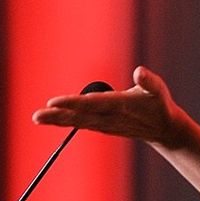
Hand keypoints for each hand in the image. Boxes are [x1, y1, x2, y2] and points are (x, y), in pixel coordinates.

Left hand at [32, 66, 187, 148]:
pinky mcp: (102, 126)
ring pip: (76, 121)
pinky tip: (51, 118)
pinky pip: (80, 123)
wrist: (163, 128)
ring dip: (56, 120)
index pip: (92, 104)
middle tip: (36, 116)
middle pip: (78, 116)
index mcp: (119, 106)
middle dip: (57, 116)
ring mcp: (104, 124)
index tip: (54, 102)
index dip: (73, 104)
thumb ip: (149, 82)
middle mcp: (108, 117)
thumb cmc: (159, 105)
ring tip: (37, 118)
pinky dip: (64, 121)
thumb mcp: (159, 92)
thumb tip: (139, 72)